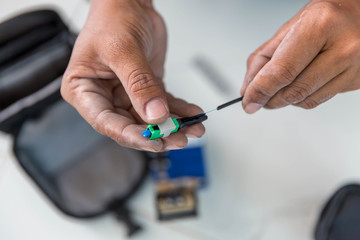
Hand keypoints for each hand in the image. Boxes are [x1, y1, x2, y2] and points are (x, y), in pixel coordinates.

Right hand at [61, 0, 204, 150]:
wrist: (129, 3)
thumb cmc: (112, 19)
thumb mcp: (123, 50)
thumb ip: (139, 84)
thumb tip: (155, 115)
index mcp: (84, 90)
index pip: (106, 122)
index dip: (130, 135)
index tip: (153, 141)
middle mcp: (104, 96)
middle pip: (130, 125)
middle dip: (156, 134)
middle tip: (178, 138)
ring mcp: (127, 94)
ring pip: (149, 119)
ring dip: (172, 125)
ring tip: (192, 129)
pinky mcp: (146, 90)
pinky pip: (163, 104)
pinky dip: (179, 110)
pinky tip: (192, 114)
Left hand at [241, 0, 359, 112]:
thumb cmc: (326, 16)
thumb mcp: (290, 28)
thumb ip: (264, 59)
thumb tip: (249, 90)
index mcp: (320, 26)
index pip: (283, 71)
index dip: (261, 90)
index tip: (249, 101)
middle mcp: (343, 47)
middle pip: (294, 91)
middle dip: (270, 99)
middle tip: (259, 98)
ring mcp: (355, 66)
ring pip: (306, 100)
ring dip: (285, 100)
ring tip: (280, 87)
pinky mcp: (358, 80)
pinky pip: (320, 100)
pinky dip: (303, 97)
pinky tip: (301, 83)